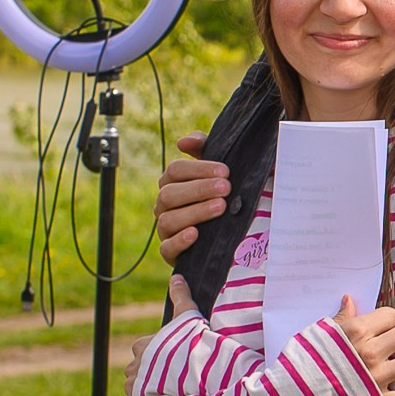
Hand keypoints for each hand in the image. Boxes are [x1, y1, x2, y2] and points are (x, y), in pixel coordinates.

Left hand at [124, 274, 205, 395]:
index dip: (153, 357)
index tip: (167, 363)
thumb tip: (176, 276)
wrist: (189, 373)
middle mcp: (133, 366)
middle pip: (135, 373)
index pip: (141, 350)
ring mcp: (133, 387)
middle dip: (146, 378)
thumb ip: (181, 297)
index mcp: (143, 346)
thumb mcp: (187, 316)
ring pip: (132, 392)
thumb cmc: (189, 344)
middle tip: (166, 384)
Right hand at [156, 133, 227, 259]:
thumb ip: (202, 148)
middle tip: (226, 188)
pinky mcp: (171, 253)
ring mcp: (165, 230)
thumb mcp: (215, 171)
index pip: (175, 171)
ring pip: (168, 220)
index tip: (225, 171)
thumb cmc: (220, 196)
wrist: (230, 235)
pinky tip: (196, 234)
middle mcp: (164, 205)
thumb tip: (183, 142)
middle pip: (170, 194)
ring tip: (220, 207)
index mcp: (172, 183)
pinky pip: (167, 248)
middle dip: (199, 189)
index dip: (199, 169)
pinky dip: (180, 241)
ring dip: (195, 212)